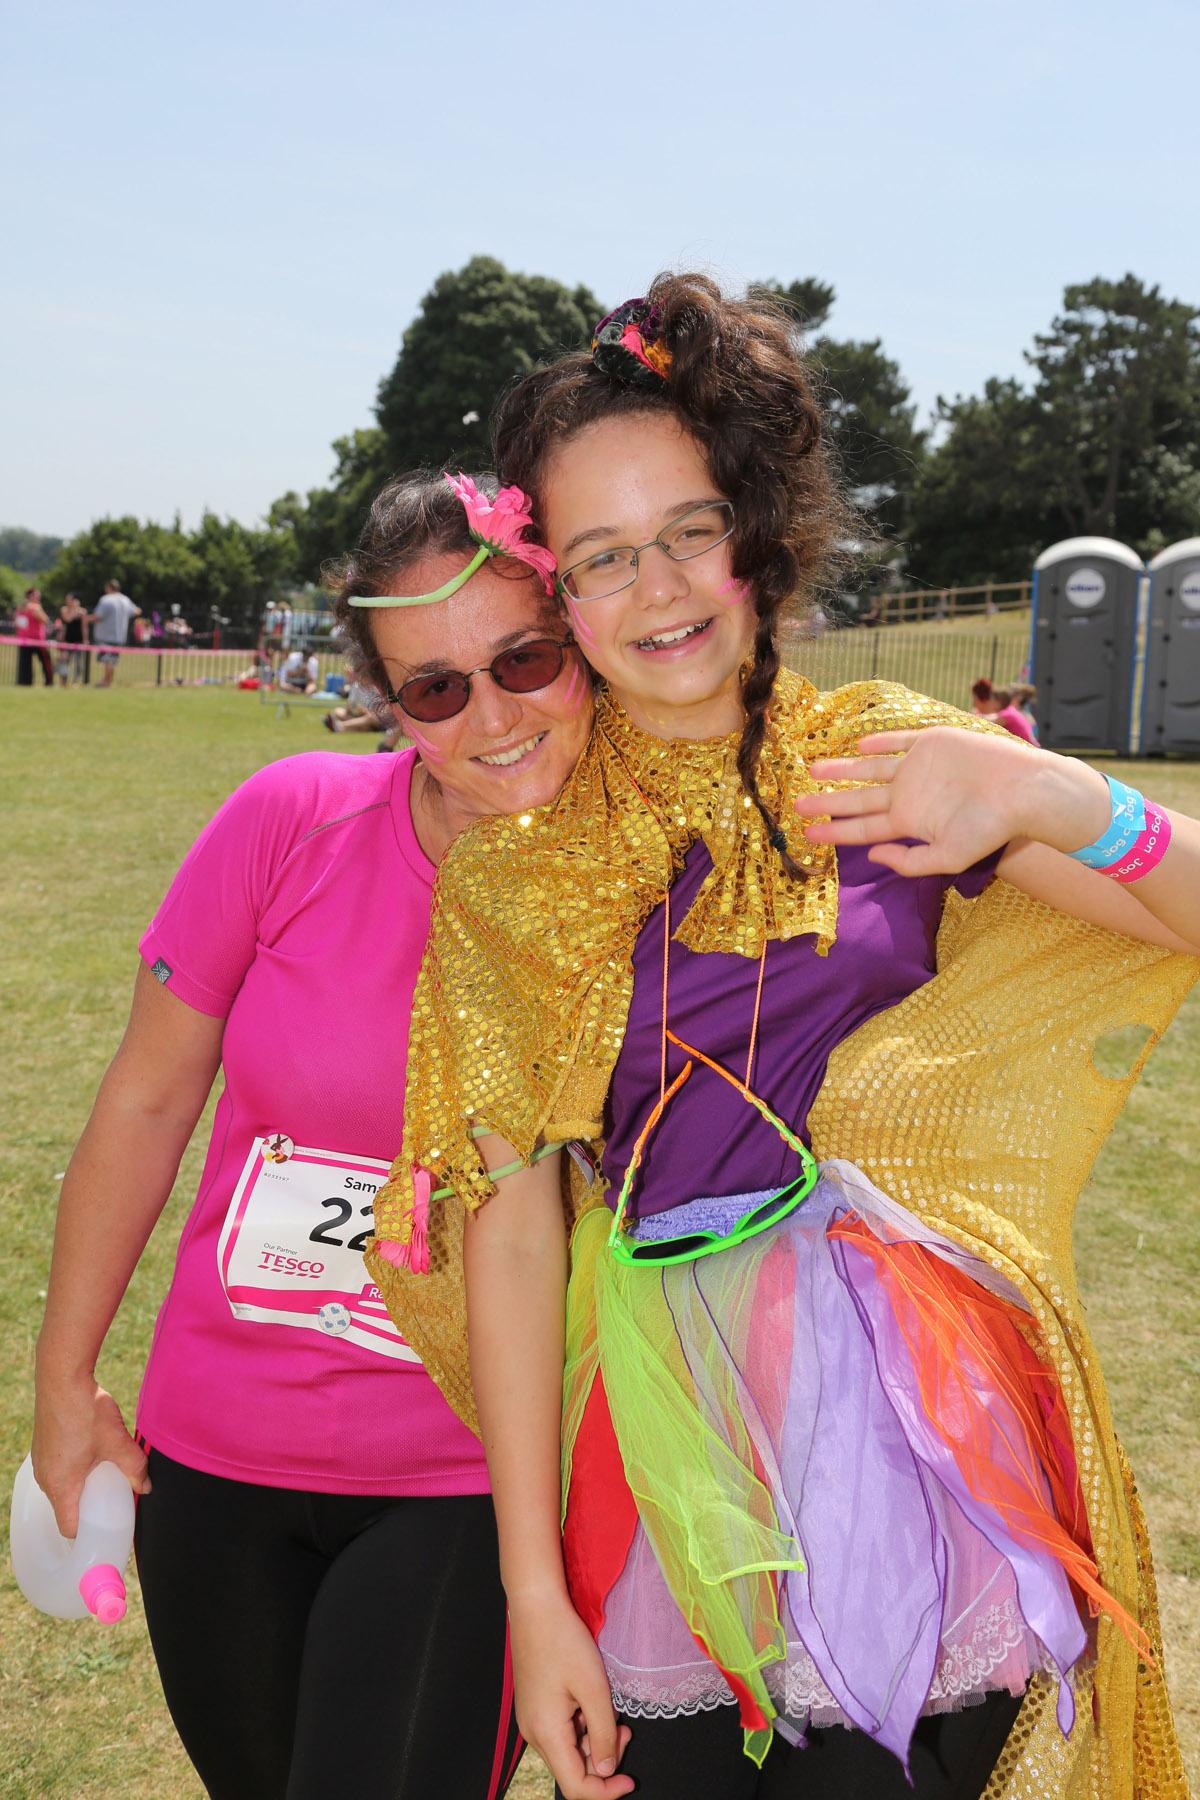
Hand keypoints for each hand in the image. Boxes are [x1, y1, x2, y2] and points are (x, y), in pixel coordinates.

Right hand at [31, 1375, 148, 1538]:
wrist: (62, 1378)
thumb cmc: (86, 1412)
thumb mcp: (117, 1442)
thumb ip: (135, 1467)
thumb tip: (145, 1486)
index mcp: (60, 1487)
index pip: (69, 1528)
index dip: (88, 1532)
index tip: (105, 1528)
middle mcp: (45, 1479)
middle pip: (65, 1507)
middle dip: (87, 1507)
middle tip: (111, 1499)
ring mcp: (40, 1462)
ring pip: (61, 1487)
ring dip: (80, 1485)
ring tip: (103, 1473)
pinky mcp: (42, 1446)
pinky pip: (57, 1469)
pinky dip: (72, 1469)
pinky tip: (90, 1453)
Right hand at [509, 1592, 634, 1798]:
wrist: (536, 1606)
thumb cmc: (564, 1641)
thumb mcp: (594, 1688)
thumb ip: (603, 1734)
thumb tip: (607, 1770)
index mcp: (546, 1733)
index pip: (576, 1786)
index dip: (605, 1792)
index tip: (630, 1779)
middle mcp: (533, 1733)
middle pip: (573, 1770)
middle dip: (604, 1759)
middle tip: (626, 1729)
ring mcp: (531, 1720)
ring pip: (568, 1751)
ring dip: (595, 1741)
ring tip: (615, 1715)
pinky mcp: (534, 1706)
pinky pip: (561, 1732)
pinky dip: (582, 1728)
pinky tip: (594, 1703)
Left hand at [795, 726, 1079, 876]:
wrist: (1023, 791)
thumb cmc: (990, 829)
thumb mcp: (947, 857)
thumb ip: (908, 862)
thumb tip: (871, 855)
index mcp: (909, 822)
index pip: (863, 829)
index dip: (835, 832)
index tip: (806, 834)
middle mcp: (909, 794)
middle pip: (859, 799)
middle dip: (828, 801)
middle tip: (798, 803)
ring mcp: (918, 767)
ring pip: (870, 768)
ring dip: (842, 768)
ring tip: (813, 768)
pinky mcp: (932, 742)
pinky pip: (898, 740)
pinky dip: (877, 741)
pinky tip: (856, 745)